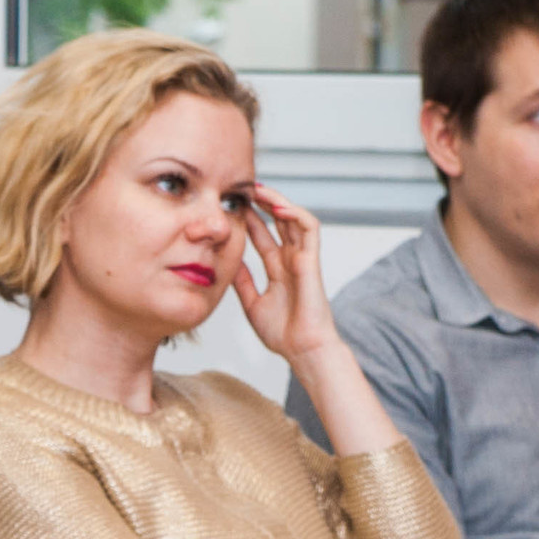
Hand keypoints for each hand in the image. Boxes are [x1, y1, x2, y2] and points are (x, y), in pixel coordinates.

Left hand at [234, 183, 401, 455]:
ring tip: (259, 189)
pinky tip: (278, 208)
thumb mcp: (251, 304)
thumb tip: (227, 264)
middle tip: (243, 188)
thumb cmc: (283, 334)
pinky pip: (309, 229)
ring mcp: (303, 258)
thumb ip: (242, 282)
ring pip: (294, 219)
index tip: (231, 206)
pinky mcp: (312, 260)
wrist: (302, 350)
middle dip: (262, 204)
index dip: (250, 220)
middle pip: (278, 222)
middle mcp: (291, 260)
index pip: (264, 236)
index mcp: (278, 270)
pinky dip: (296, 214)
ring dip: (278, 202)